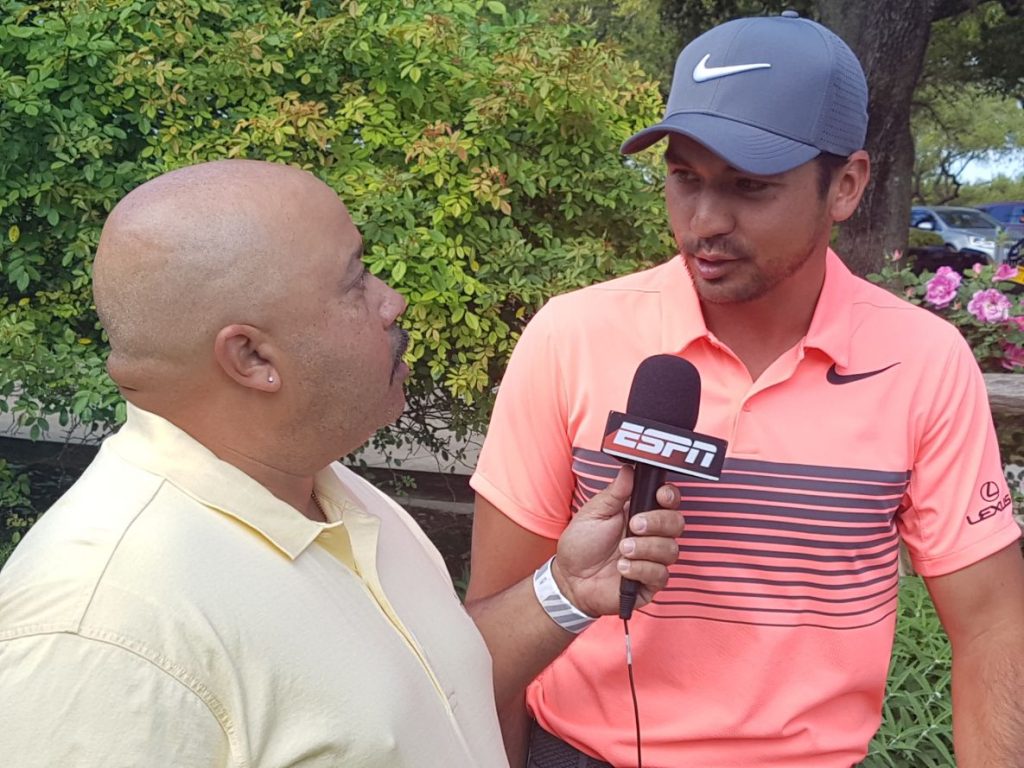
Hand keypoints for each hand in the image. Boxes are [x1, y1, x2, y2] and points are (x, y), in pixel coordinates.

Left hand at [552, 465, 681, 617]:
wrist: (570, 578)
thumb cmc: (581, 544)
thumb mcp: (594, 513)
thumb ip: (615, 493)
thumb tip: (629, 469)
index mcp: (640, 513)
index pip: (669, 501)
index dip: (670, 496)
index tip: (660, 496)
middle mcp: (651, 535)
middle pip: (677, 523)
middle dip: (658, 522)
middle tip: (634, 525)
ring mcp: (653, 559)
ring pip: (671, 549)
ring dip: (646, 547)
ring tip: (623, 549)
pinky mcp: (650, 582)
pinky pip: (661, 574)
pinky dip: (641, 569)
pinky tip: (623, 568)